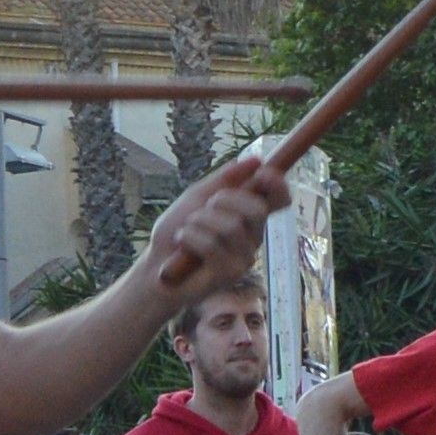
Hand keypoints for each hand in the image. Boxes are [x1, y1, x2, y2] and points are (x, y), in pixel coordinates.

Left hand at [144, 153, 288, 298]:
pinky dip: (190, 237)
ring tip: (188, 229)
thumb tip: (255, 160)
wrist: (157, 267)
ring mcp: (244, 258)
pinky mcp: (229, 274)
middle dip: (226, 200)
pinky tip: (183, 243)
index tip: (262, 173)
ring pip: (231, 227)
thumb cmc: (179, 232)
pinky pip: (212, 245)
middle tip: (206, 208)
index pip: (279, 200)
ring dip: (200, 221)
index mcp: (250, 217)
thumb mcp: (198, 197)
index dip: (276, 185)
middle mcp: (253, 238)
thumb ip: (224, 179)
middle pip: (258, 210)